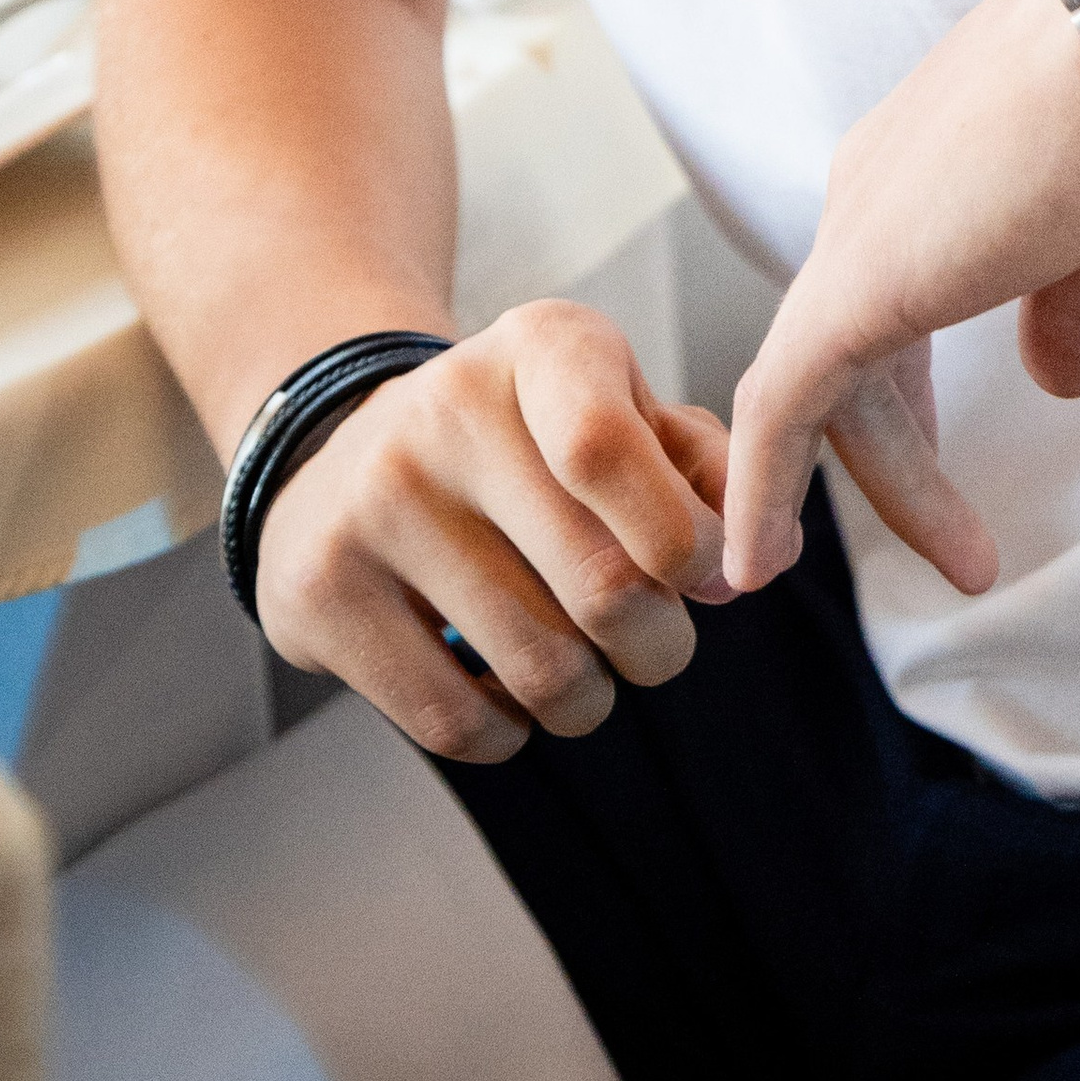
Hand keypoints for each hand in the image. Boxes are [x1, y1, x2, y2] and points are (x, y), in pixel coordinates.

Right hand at [252, 299, 730, 763]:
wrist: (343, 452)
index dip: (684, 541)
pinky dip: (508, 733)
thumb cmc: (524, 442)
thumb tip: (759, 557)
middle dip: (660, 644)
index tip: (703, 573)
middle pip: (602, 584)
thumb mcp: (618, 408)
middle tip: (656, 643)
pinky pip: (455, 722)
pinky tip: (504, 692)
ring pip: (540, 668)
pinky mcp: (320, 592)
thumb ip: (704, 467)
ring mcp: (372, 501)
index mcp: (541, 346)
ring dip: (591, 698)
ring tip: (585, 671)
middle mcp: (446, 409)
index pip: (607, 449)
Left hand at [723, 0, 1079, 594]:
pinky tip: (758, 564)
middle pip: (858, 348)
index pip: (894, 296)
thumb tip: (1057, 378)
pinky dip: (764, 488)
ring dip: (882, 485)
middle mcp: (879, 185)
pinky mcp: (860, 278)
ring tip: (951, 567)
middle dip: (905, 456)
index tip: (946, 469)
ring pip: (826, 383)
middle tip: (967, 548)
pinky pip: (784, 405)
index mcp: (936, 162)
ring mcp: (863, 228)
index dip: (915, 395)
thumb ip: (1078, 302)